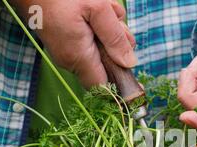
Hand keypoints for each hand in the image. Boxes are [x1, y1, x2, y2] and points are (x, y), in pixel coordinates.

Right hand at [12, 0, 135, 87]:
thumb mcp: (98, 9)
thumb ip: (115, 37)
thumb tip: (129, 63)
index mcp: (78, 56)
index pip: (103, 88)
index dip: (119, 85)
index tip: (131, 70)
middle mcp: (70, 60)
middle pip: (105, 67)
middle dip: (117, 47)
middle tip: (117, 24)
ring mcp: (65, 51)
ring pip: (99, 52)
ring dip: (109, 33)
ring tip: (104, 9)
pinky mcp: (64, 42)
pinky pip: (88, 42)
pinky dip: (97, 27)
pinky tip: (95, 9)